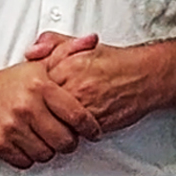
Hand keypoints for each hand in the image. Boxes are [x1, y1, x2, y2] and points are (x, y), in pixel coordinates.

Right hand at [0, 53, 102, 168]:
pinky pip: (25, 162)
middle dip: (68, 142)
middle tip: (65, 137)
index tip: (93, 132)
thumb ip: (67, 52)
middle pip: (64, 140)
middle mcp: (26, 107)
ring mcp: (11, 127)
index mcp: (40, 86)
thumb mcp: (39, 64)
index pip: (77, 115)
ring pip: (45, 154)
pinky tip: (26, 144)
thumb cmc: (6, 82)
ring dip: (47, 150)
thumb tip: (92, 40)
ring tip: (43, 139)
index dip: (89, 127)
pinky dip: (28, 157)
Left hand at [28, 32, 162, 134]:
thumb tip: (31, 52)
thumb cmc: (115, 62)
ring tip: (54, 121)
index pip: (36, 83)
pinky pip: (75, 132)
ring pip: (57, 122)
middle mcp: (75, 87)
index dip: (32, 90)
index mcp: (68, 66)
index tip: (31, 94)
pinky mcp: (95, 123)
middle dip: (40, 110)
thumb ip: (53, 44)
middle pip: (44, 106)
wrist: (144, 77)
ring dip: (53, 123)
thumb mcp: (82, 45)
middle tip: (38, 112)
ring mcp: (85, 106)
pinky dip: (71, 131)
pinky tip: (71, 126)